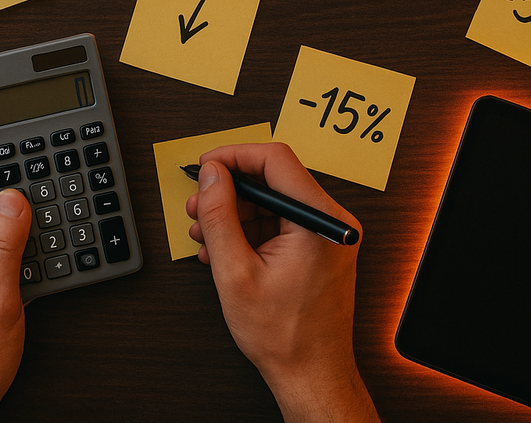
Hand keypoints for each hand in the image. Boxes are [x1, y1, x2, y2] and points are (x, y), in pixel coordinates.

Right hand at [186, 142, 378, 422]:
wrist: (311, 374)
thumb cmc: (285, 336)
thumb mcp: (236, 272)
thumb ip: (220, 216)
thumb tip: (211, 175)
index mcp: (320, 220)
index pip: (275, 159)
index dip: (233, 156)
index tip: (206, 166)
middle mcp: (331, 221)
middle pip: (273, 178)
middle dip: (229, 191)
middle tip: (199, 205)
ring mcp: (327, 235)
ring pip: (272, 201)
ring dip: (234, 213)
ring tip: (205, 234)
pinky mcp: (318, 247)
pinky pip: (279, 222)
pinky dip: (249, 230)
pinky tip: (223, 249)